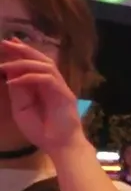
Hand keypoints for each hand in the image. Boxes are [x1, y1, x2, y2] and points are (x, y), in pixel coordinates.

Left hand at [0, 39, 84, 154]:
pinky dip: (29, 77)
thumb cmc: (42, 132)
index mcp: (43, 87)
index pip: (34, 65)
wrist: (60, 146)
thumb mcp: (22, 110)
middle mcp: (54, 84)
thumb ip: (18, 92)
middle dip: (23, 50)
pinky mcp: (65, 95)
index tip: (8, 44)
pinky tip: (13, 81)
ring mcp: (60, 88)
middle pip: (42, 60)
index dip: (22, 53)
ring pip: (45, 66)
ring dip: (24, 62)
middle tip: (6, 43)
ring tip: (6, 64)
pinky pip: (47, 79)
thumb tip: (11, 74)